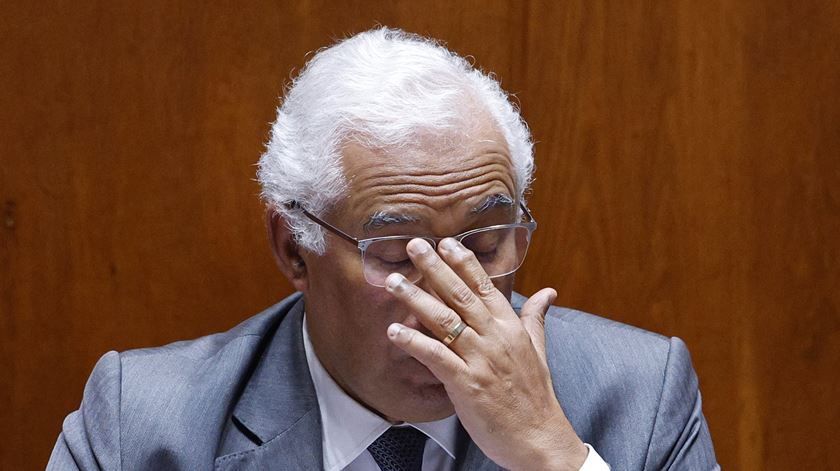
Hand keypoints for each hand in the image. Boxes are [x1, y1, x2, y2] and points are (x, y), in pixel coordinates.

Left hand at [384, 237, 587, 470]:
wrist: (540, 438)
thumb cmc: (535, 397)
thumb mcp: (538, 350)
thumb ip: (535, 317)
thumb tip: (548, 291)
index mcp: (510, 327)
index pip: (484, 286)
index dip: (463, 262)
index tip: (445, 242)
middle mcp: (494, 337)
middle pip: (460, 295)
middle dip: (434, 268)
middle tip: (413, 245)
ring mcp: (480, 359)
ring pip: (444, 321)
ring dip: (415, 298)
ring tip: (393, 281)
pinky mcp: (467, 384)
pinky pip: (436, 357)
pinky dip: (414, 342)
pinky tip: (394, 330)